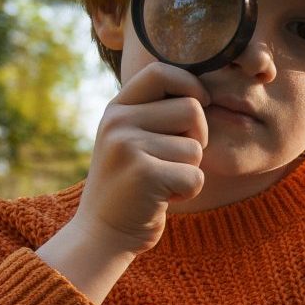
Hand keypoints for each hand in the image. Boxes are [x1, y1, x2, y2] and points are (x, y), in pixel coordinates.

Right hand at [72, 61, 211, 257]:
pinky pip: (195, 176)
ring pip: (196, 148)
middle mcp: (119, 121)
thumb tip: (202, 91)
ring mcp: (128, 146)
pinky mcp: (144, 174)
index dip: (191, 83)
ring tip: (161, 182)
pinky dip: (188, 192)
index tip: (201, 103)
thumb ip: (156, 114)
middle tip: (174, 161)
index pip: (161, 71)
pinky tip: (162, 198)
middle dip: (197, 138)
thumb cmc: (130, 186)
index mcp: (117, 108)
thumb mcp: (131, 140)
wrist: (101, 234)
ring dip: (190, 170)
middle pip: (192, 110)